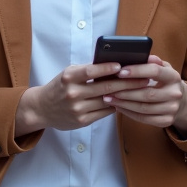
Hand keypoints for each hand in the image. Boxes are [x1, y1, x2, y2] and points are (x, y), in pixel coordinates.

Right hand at [15, 62, 151, 135]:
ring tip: (141, 90)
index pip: (92, 71)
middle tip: (145, 78)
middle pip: (106, 87)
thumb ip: (87, 71)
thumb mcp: (69, 74)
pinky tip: (126, 101)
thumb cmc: (60, 86)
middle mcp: (73, 93)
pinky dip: (116, 105)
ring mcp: (78, 109)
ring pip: (108, 101)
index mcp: (69, 77)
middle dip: (128, 82)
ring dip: (126, 95)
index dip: (108, 68)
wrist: (41, 108)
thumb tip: (115, 65)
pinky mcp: (82, 121)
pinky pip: (104, 112)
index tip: (123, 65)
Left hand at [102, 55, 186, 132]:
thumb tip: (143, 55)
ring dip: (124, 103)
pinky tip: (119, 107)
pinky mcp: (166, 121)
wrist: (182, 103)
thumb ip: (154, 62)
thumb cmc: (166, 82)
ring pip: (143, 108)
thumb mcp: (164, 69)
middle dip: (125, 91)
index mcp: (174, 77)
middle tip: (109, 89)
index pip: (155, 71)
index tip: (120, 71)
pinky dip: (129, 113)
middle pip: (147, 94)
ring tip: (109, 99)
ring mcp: (172, 109)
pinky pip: (144, 118)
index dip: (137, 71)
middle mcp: (175, 94)